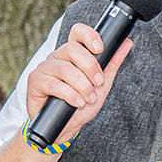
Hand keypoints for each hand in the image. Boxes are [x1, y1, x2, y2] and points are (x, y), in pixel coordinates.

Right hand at [24, 24, 132, 143]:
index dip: (89, 35)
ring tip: (88, 99)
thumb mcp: (102, 85)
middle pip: (72, 49)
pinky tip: (77, 103)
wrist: (64, 129)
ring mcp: (44, 68)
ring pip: (64, 68)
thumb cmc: (80, 105)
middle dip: (90, 67)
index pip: (77, 32)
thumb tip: (127, 42)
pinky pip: (53, 84)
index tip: (100, 48)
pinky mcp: (35, 81)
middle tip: (98, 83)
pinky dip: (69, 95)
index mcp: (72, 54)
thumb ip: (112, 63)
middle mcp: (57, 57)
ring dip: (82, 85)